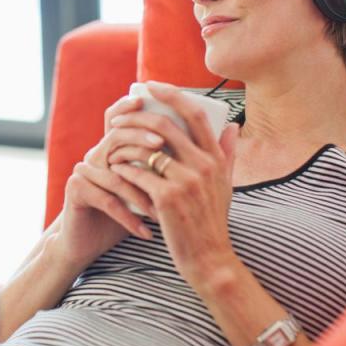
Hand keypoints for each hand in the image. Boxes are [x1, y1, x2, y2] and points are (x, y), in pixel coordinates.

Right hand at [48, 93, 164, 272]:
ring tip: (161, 208)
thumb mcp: (154, 187)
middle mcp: (96, 154)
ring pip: (116, 173)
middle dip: (141, 141)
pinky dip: (129, 218)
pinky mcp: (76, 190)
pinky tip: (146, 231)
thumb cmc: (130, 214)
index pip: (120, 118)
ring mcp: (84, 171)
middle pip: (117, 136)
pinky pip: (106, 199)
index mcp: (114, 148)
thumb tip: (222, 134)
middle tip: (162, 146)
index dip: (129, 106)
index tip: (146, 101)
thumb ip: (178, 162)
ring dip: (141, 192)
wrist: (93, 244)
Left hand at [105, 81, 240, 289]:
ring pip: (147, 149)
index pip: (195, 114)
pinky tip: (114, 168)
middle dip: (137, 117)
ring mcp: (186, 182)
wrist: (209, 259)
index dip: (172, 95)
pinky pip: (138, 173)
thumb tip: (234, 126)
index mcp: (216, 159)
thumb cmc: (213, 221)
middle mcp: (203, 166)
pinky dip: (123, 168)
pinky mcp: (167, 198)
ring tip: (111, 144)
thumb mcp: (226, 186)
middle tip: (119, 117)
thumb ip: (228, 154)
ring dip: (125, 143)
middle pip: (166, 126)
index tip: (152, 86)